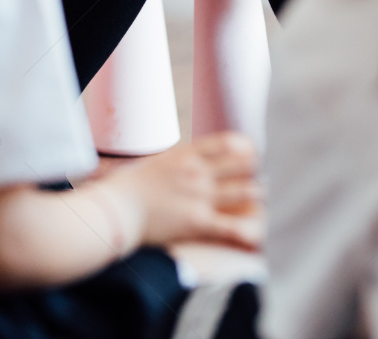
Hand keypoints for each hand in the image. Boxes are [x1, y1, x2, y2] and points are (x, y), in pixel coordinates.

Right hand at [98, 133, 262, 250]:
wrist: (118, 207)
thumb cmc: (132, 185)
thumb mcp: (160, 161)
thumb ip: (180, 159)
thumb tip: (194, 160)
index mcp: (188, 154)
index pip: (227, 143)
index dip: (245, 147)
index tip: (251, 153)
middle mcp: (199, 172)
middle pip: (242, 165)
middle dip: (253, 171)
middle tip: (257, 177)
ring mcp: (201, 196)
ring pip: (244, 192)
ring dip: (255, 196)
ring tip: (260, 199)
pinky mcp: (198, 222)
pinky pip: (231, 226)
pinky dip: (248, 230)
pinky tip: (258, 234)